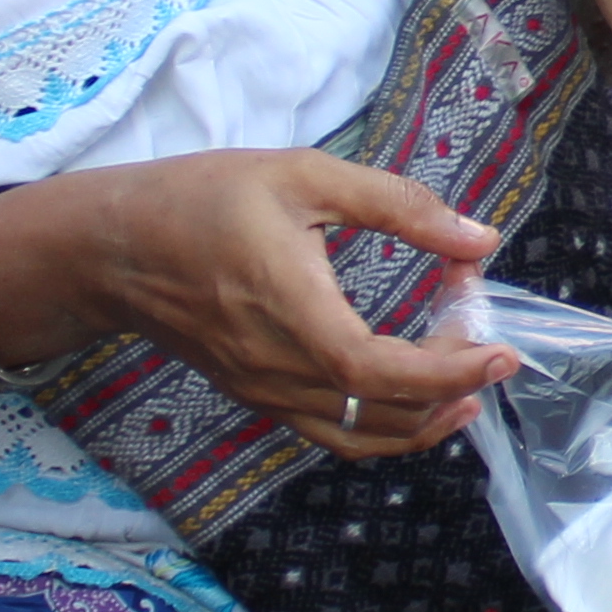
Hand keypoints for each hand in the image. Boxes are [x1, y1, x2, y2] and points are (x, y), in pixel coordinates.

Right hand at [49, 147, 519, 455]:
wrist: (113, 248)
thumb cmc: (202, 199)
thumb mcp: (303, 176)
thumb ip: (397, 205)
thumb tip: (478, 239)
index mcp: (289, 307)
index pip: (376, 371)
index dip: (446, 372)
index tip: (499, 350)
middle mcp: (274, 367)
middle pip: (380, 411)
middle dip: (451, 385)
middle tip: (488, 338)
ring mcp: (263, 391)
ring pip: (359, 435)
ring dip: (425, 419)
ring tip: (470, 381)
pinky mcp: (257, 396)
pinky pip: (332, 432)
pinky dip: (384, 426)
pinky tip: (417, 396)